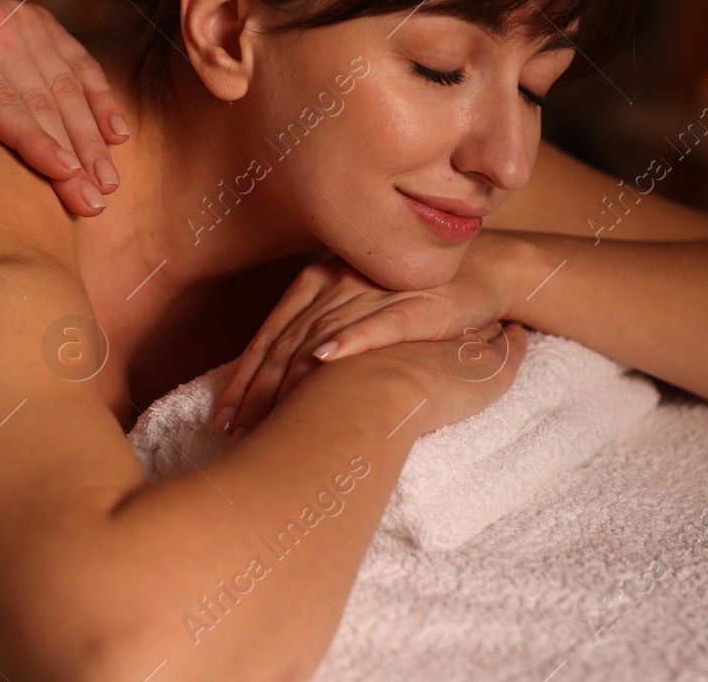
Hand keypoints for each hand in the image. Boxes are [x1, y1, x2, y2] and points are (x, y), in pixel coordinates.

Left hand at [0, 0, 127, 215]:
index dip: (34, 139)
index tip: (64, 175)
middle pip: (42, 98)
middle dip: (73, 153)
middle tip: (93, 201)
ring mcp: (24, 18)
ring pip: (67, 85)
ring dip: (92, 136)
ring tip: (107, 182)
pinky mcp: (42, 20)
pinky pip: (79, 63)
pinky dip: (100, 99)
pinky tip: (116, 135)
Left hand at [212, 249, 514, 435]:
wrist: (485, 274)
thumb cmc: (413, 302)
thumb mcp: (357, 311)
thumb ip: (319, 333)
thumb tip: (282, 381)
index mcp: (318, 282)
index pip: (271, 335)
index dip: (244, 376)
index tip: (222, 417)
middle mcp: (339, 281)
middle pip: (287, 342)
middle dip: (256, 391)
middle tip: (233, 432)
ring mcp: (377, 291)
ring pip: (321, 336)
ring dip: (290, 379)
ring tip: (265, 417)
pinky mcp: (418, 304)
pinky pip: (378, 323)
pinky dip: (349, 339)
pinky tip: (326, 358)